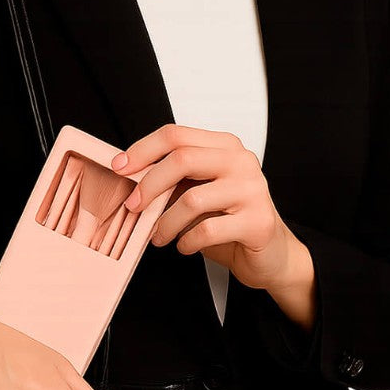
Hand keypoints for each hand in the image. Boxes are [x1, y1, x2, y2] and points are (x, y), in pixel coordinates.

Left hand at [112, 123, 307, 294]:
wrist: (269, 253)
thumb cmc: (228, 220)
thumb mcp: (198, 191)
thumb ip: (173, 179)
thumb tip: (129, 175)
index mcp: (225, 146)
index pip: (176, 135)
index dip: (142, 150)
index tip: (120, 168)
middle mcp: (241, 162)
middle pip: (182, 159)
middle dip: (149, 185)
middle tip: (133, 206)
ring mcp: (252, 190)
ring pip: (192, 199)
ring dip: (165, 222)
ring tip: (159, 236)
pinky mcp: (257, 222)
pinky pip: (206, 230)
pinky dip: (187, 242)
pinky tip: (185, 246)